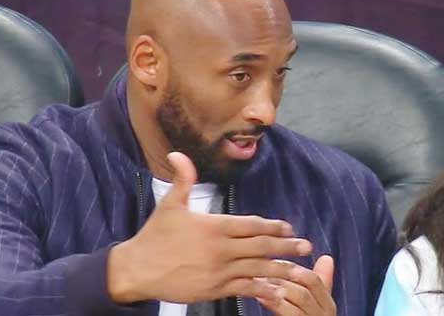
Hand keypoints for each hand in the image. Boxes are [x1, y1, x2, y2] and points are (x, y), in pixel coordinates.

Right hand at [107, 152, 313, 303]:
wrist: (136, 270)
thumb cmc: (154, 236)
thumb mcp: (170, 204)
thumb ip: (182, 179)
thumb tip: (178, 154)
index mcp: (214, 226)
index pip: (252, 224)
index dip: (273, 226)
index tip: (288, 227)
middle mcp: (220, 249)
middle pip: (261, 247)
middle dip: (286, 246)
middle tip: (306, 245)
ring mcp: (219, 271)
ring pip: (257, 269)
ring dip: (281, 269)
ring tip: (300, 270)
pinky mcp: (214, 290)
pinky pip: (244, 289)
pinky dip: (262, 288)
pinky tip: (276, 289)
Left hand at [256, 255, 336, 315]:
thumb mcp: (314, 304)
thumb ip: (319, 283)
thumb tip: (327, 258)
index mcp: (328, 305)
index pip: (313, 280)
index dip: (292, 268)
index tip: (274, 260)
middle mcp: (324, 314)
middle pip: (307, 286)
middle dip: (283, 274)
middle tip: (264, 266)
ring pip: (299, 298)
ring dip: (277, 286)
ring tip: (259, 279)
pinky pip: (290, 313)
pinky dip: (274, 303)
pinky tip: (260, 297)